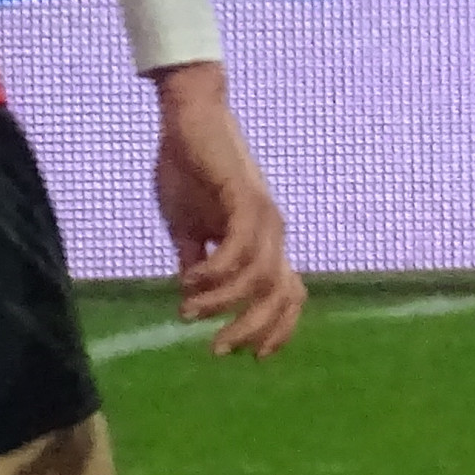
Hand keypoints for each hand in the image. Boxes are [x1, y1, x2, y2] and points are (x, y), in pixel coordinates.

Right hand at [153, 62, 303, 357]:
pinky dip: (216, 273)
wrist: (186, 118)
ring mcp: (263, 215)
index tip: (251, 357)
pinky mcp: (245, 198)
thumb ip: (194, 262)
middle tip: (217, 350)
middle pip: (282, 296)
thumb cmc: (187, 169)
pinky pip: (239, 250)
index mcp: (263, 241)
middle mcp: (272, 232)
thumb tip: (191, 299)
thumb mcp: (186, 227)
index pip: (288, 295)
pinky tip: (188, 281)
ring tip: (187, 312)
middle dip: (252, 330)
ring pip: (260, 279)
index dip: (278, 329)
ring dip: (223, 303)